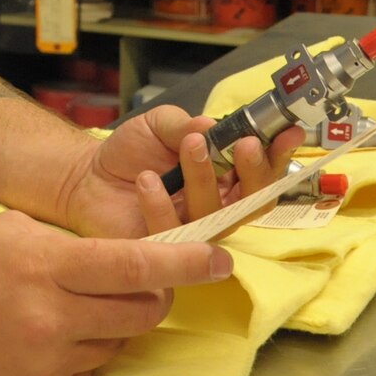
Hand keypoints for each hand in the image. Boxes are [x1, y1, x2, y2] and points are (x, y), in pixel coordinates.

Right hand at [0, 209, 231, 375]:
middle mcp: (52, 318)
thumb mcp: (10, 231)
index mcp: (45, 266)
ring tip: (65, 309)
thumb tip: (130, 254)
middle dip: (151, 294)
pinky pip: (90, 369)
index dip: (185, 263)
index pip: (135, 266)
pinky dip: (82, 351)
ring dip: (109, 324)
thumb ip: (71, 243)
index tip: (218, 258)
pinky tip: (45, 337)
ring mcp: (48, 362)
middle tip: (133, 283)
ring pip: (118, 341)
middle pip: (142, 310)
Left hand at [51, 105, 303, 239]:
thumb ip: (185, 123)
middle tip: (242, 143)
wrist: (86, 176)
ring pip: (218, 215)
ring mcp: (195, 232)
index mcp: (225, 175)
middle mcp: (219, 206)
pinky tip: (147, 180)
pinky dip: (161, 205)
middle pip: (256, 201)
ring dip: (206, 177)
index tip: (288, 133)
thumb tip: (215, 126)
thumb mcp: (159, 124)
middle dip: (255, 171)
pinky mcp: (166, 251)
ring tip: (187, 146)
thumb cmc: (131, 151)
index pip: (264, 171)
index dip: (279, 154)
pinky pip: (174, 235)